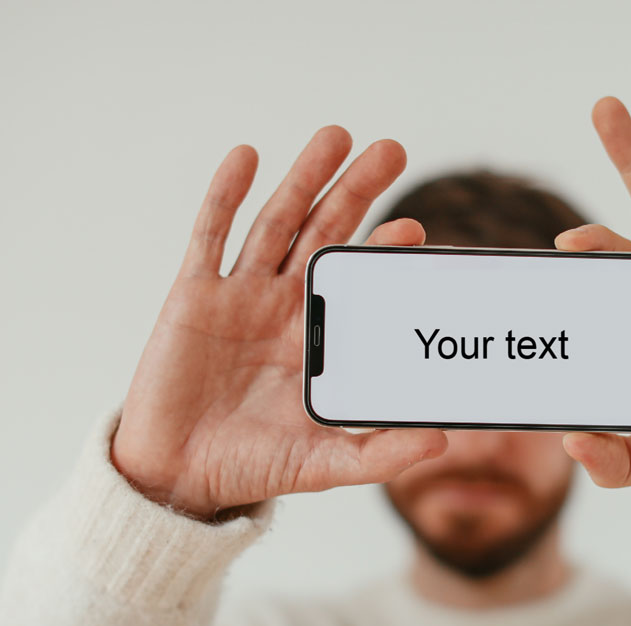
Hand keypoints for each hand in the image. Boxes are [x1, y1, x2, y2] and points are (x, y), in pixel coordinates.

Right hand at [110, 127, 447, 520]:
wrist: (180, 476)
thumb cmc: (254, 468)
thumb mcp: (325, 464)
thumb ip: (381, 454)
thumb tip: (442, 442)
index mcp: (322, 337)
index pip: (360, 280)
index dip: (383, 249)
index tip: (414, 228)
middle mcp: (286, 306)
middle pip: (326, 234)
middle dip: (356, 192)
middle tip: (390, 151)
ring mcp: (241, 295)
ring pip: (276, 222)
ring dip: (303, 179)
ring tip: (336, 136)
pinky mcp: (194, 295)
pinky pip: (211, 236)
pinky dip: (225, 195)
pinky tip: (248, 157)